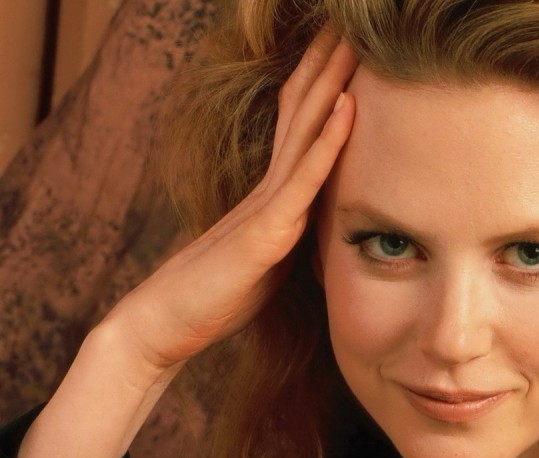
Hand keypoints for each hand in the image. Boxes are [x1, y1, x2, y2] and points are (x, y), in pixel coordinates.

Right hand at [17, 28, 357, 457]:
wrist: (163, 326)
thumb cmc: (216, 297)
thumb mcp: (271, 258)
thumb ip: (295, 235)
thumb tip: (324, 229)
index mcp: (270, 192)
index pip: (301, 123)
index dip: (324, 82)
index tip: (350, 47)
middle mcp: (269, 187)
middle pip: (304, 111)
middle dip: (330, 65)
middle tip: (355, 22)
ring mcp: (266, 205)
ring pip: (306, 131)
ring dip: (333, 83)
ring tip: (355, 40)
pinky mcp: (265, 231)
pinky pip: (303, 178)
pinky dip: (328, 141)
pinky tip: (349, 106)